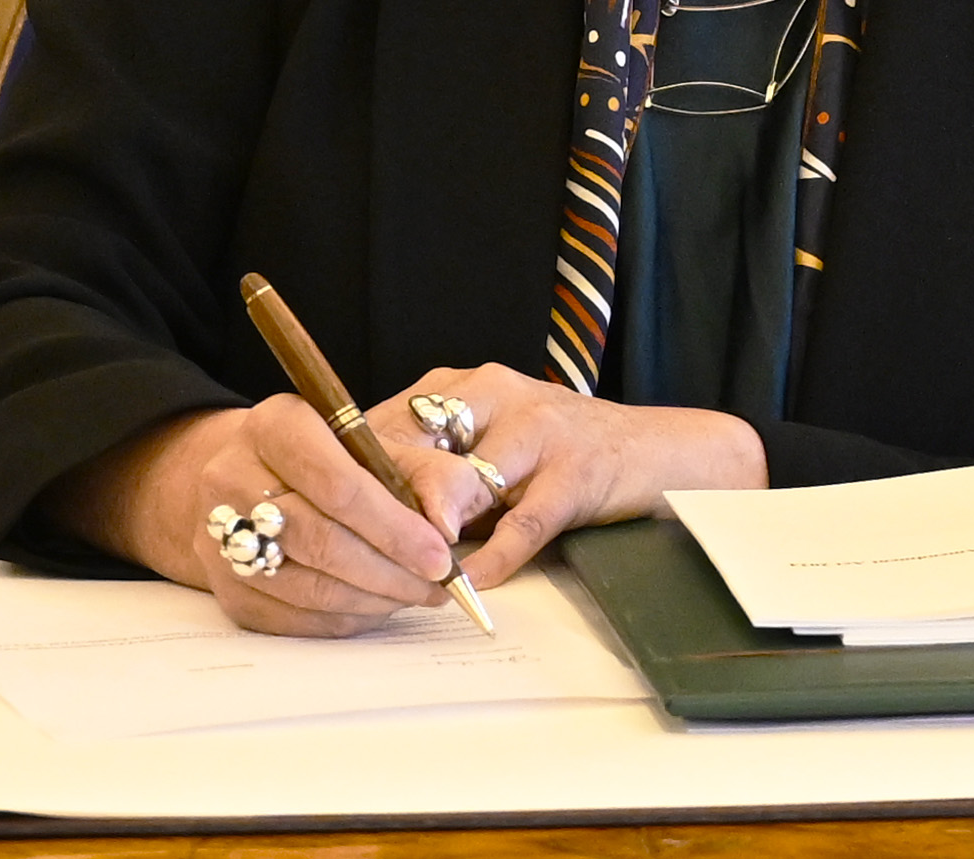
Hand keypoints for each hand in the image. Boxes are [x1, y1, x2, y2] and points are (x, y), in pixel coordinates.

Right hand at [47, 398, 469, 636]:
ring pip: (307, 586)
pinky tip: (377, 606)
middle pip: (320, 539)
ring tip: (416, 595)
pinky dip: (345, 619)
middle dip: (390, 570)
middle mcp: (232, 476)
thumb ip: (428, 474)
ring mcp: (219, 536)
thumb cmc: (327, 460)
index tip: (441, 555)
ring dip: (374, 599)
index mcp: (275, 425)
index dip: (394, 527)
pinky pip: (293, 618)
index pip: (337, 484)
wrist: (249, 479)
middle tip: (437, 584)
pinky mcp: (225, 587)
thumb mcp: (379, 444)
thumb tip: (447, 527)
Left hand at [368, 363, 764, 589]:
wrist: (658, 451)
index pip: (383, 423)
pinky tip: (470, 585)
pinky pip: (524, 523)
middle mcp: (495, 396)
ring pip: (464, 481)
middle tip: (347, 550)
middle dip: (380, 505)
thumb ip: (432, 474)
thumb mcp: (487, 449)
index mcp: (463, 388)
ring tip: (402, 571)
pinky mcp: (576, 472)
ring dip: (430, 532)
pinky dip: (493, 559)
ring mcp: (538, 431)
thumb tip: (358, 517)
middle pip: (414, 448)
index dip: (348, 474)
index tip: (314, 514)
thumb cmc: (560, 454)